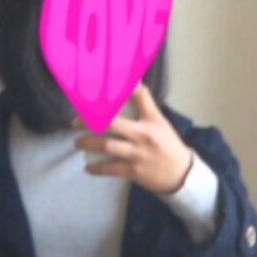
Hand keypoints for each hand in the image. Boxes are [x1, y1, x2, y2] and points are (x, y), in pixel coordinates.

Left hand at [73, 82, 192, 194]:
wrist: (181, 174)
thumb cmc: (168, 146)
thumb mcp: (160, 123)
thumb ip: (145, 106)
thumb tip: (131, 85)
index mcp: (151, 120)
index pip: (139, 95)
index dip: (123, 86)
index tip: (103, 82)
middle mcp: (144, 135)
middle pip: (111, 123)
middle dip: (89, 121)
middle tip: (75, 122)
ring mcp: (138, 154)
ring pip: (107, 146)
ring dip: (87, 143)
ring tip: (77, 143)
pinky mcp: (134, 171)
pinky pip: (110, 169)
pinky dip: (97, 168)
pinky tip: (88, 167)